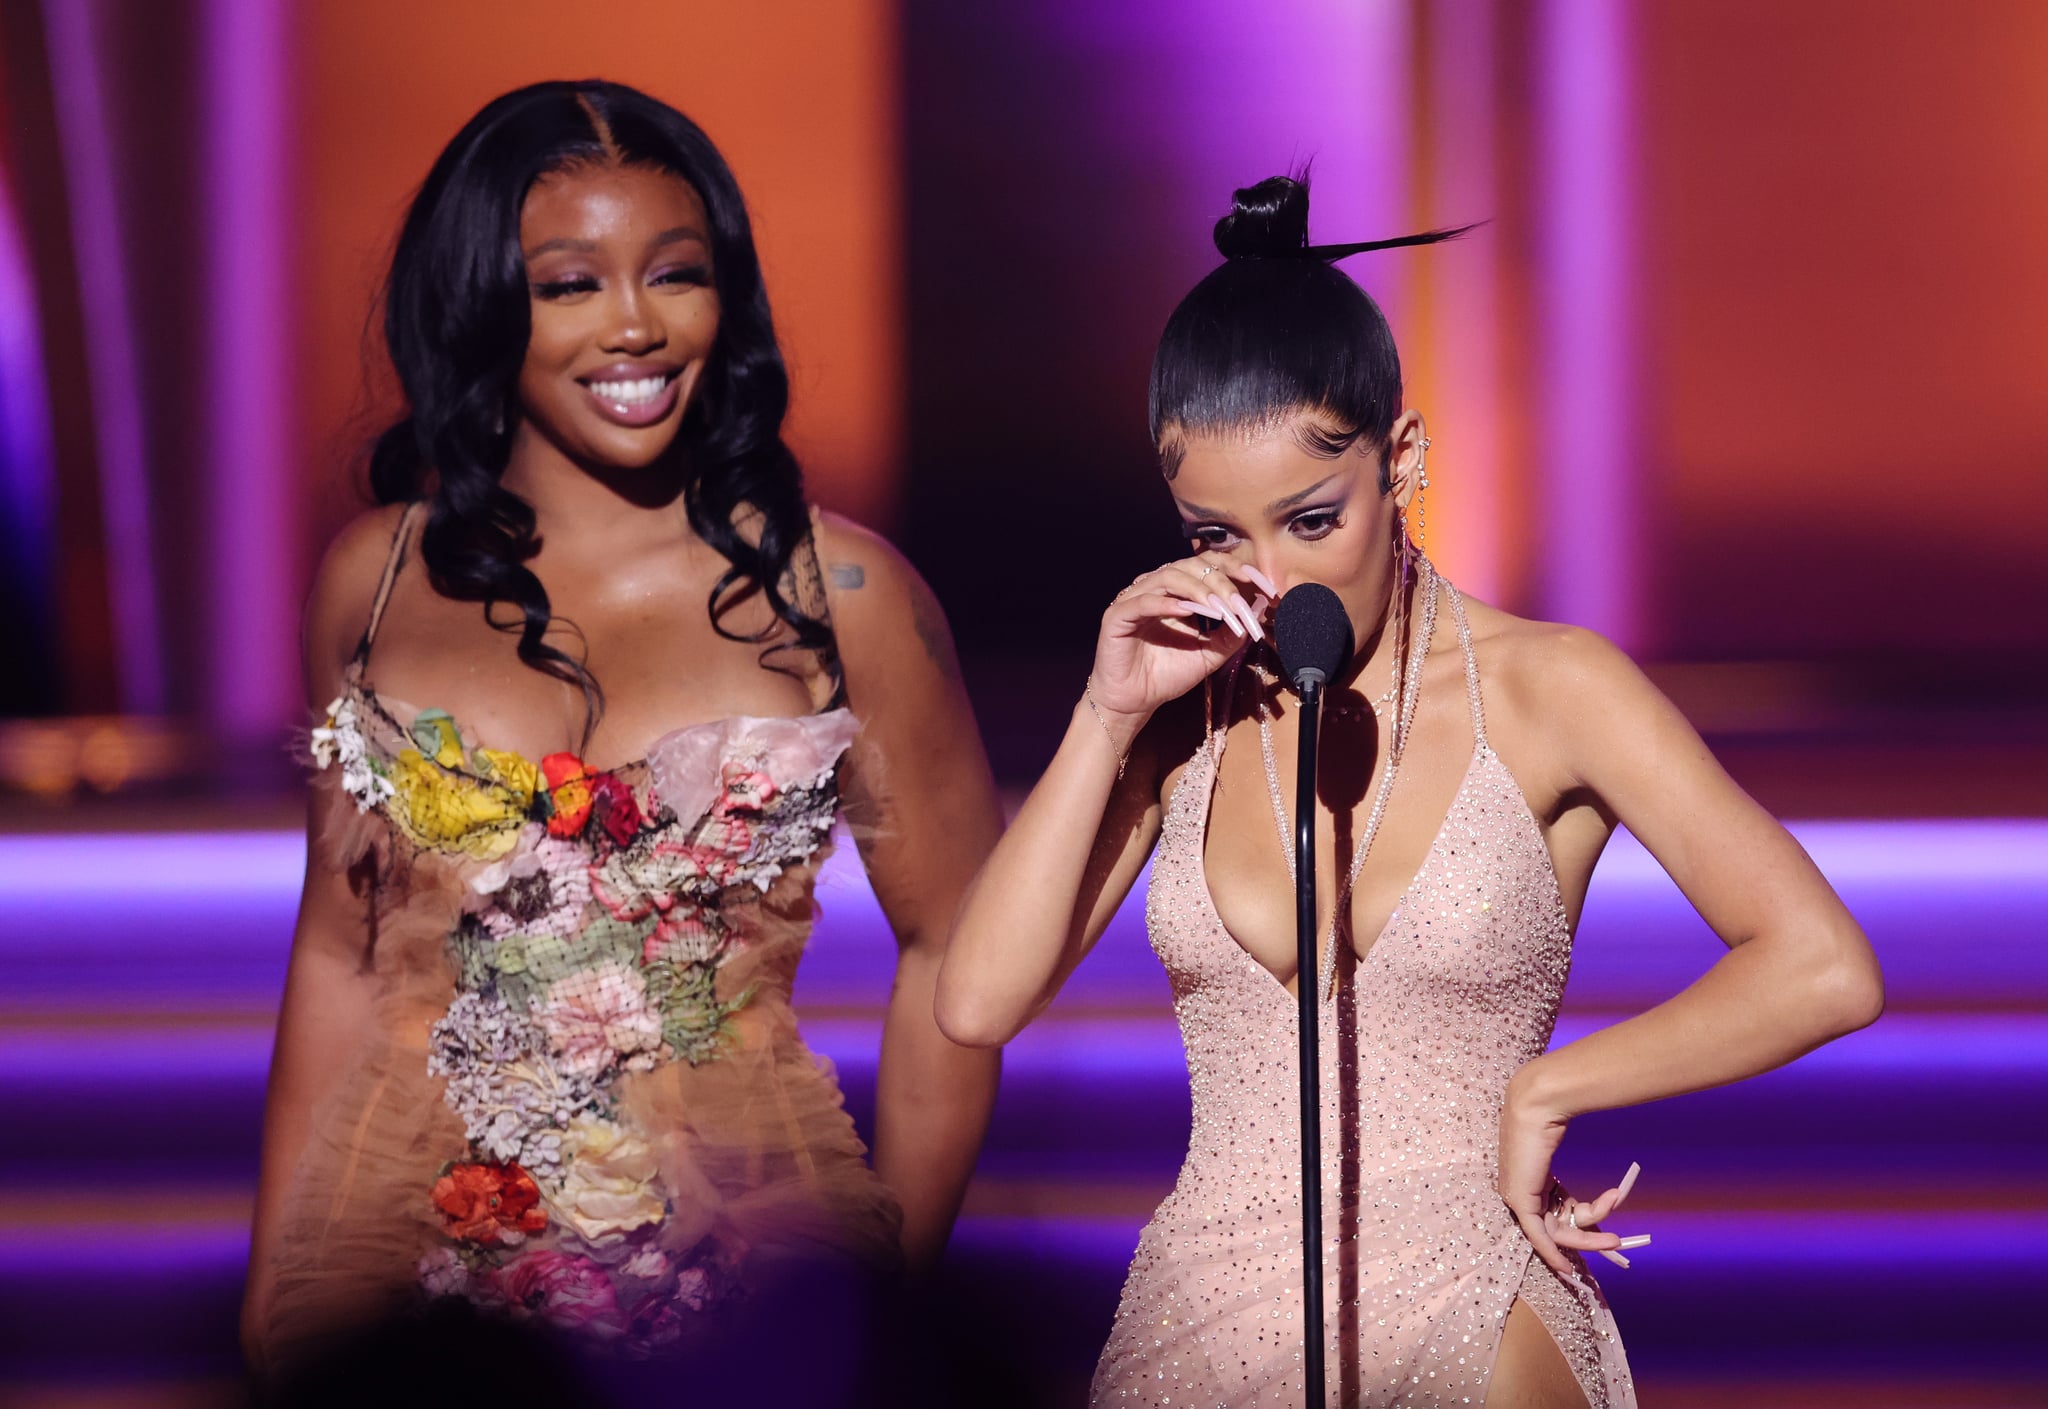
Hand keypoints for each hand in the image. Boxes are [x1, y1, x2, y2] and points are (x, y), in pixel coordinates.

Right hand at [1088, 553, 1274, 740]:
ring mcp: (1135, 598)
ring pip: (1169, 577)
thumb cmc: (1167, 675)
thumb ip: (1232, 632)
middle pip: (1191, 566)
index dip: (1236, 569)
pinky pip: (1143, 602)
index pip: (1209, 565)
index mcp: (1178, 591)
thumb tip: (1260, 605)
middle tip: (1239, 602)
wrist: (1136, 701)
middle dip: (1220, 581)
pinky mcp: (1117, 616)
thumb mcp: (1210, 654)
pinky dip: (1166, 604)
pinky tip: (1185, 612)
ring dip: (1198, 590)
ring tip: (1219, 608)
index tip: (1263, 584)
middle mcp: (1156, 587)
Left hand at [1499, 1086, 1649, 1275]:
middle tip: (1616, 1242)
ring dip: (1587, 1239)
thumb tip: (1597, 1165)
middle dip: (1588, 1237)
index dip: (1581, 1224)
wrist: (1537, 1104)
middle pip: (1558, 1225)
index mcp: (1531, 1177)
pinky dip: (1551, 1253)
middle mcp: (1521, 1190)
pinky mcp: (1519, 1200)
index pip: (1557, 1210)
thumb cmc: (1550, 1114)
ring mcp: (1517, 1196)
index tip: (1604, 1228)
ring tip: (1615, 1237)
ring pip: (1556, 1231)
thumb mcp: (1564, 1144)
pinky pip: (1537, 1236)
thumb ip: (1576, 1161)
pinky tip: (1566, 1267)